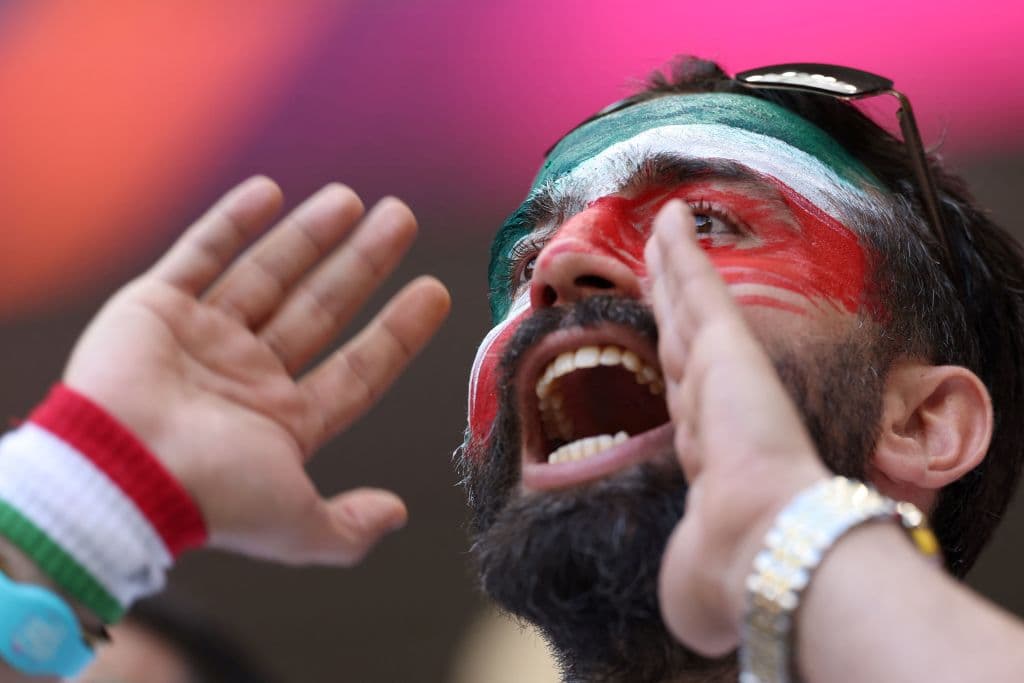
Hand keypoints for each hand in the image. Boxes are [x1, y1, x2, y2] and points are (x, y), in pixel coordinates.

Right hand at [63, 177, 449, 565]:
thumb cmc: (209, 497)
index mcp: (282, 421)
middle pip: (321, 308)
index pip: (358, 369)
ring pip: (269, 274)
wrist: (117, 473)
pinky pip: (201, 254)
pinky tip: (271, 193)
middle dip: (363, 263)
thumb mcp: (294, 525)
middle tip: (402, 218)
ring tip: (354, 200)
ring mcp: (203, 339)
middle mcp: (248, 375)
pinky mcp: (155, 308)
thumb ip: (346, 529)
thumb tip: (395, 515)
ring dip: (310, 235)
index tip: (434, 291)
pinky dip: (232, 222)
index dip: (399, 332)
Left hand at [644, 200, 826, 653]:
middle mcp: (715, 406)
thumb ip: (690, 572)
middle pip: (684, 341)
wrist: (764, 545)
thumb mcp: (695, 573)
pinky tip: (669, 216)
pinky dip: (683, 250)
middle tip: (661, 266)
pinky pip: (695, 285)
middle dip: (672, 304)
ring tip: (662, 233)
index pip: (684, 398)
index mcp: (710, 454)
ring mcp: (722, 371)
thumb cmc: (733, 567)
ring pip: (687, 306)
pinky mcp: (726, 344)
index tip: (669, 348)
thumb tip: (695, 617)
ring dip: (672, 269)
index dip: (675, 369)